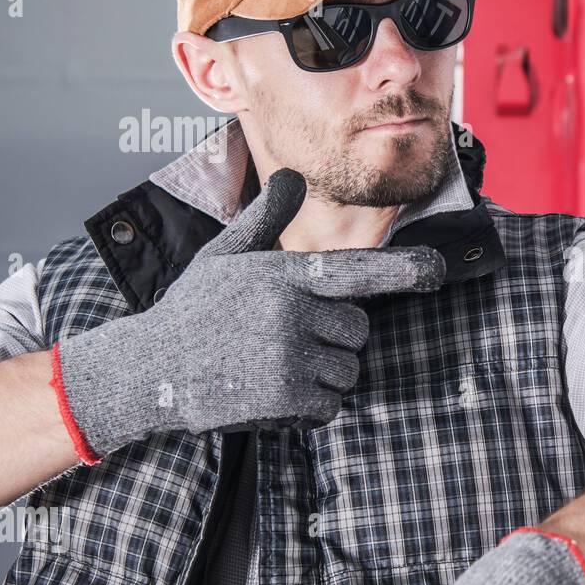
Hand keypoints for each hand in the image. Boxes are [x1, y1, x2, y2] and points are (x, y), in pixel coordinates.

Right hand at [54, 168, 445, 458]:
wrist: (147, 369)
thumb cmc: (193, 310)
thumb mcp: (225, 256)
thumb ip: (266, 219)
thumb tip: (291, 176)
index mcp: (285, 274)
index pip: (359, 270)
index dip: (404, 270)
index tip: (437, 269)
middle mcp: (292, 310)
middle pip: (358, 330)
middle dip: (334, 339)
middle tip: (285, 341)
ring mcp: (289, 354)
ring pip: (347, 371)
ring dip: (321, 377)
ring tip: (272, 368)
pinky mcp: (283, 396)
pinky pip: (328, 406)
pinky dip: (307, 408)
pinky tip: (268, 395)